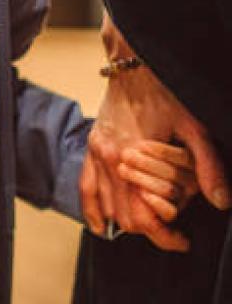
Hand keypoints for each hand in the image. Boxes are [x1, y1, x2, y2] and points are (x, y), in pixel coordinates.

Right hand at [79, 15, 230, 250]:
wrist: (134, 64)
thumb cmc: (166, 92)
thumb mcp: (194, 127)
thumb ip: (208, 165)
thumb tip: (221, 201)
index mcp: (132, 157)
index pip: (144, 215)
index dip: (165, 235)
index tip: (183, 239)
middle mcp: (109, 160)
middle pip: (124, 216)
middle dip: (149, 231)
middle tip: (172, 232)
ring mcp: (97, 153)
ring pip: (105, 206)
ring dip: (125, 221)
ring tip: (148, 225)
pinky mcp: (93, 146)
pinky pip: (85, 187)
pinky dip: (92, 210)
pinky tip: (100, 224)